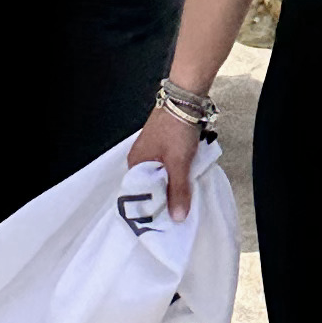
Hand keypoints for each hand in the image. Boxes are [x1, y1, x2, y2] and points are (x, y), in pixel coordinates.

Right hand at [127, 98, 202, 217]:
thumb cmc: (177, 129)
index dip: (151, 209)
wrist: (186, 99)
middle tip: (177, 215)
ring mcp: (152, 152)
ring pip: (160, 178)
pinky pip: (167, 168)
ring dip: (171, 187)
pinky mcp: (164, 147)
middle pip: (150, 188)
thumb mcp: (178, 163)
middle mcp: (140, 159)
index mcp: (135, 164)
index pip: (138, 196)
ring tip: (183, 201)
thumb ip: (177, 190)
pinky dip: (176, 176)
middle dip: (163, 200)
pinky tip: (186, 181)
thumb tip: (177, 218)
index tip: (164, 223)